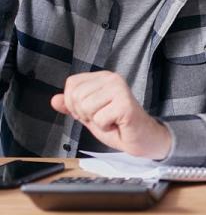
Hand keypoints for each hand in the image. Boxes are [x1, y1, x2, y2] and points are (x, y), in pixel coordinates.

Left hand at [50, 71, 171, 159]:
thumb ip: (71, 106)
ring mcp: (120, 89)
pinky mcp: (125, 104)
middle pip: (76, 96)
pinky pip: (99, 119)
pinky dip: (105, 127)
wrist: (141, 138)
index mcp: (103, 77)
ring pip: (86, 107)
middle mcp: (112, 78)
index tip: (92, 111)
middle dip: (84, 114)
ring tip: (110, 120)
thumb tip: (54, 100)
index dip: (74, 103)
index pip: (72, 84)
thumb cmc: (118, 125)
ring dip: (96, 121)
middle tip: (103, 117)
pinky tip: (117, 124)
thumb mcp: (89, 115)